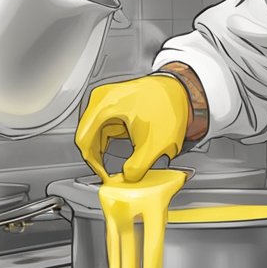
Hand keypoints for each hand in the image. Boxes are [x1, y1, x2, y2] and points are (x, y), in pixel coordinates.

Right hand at [75, 75, 189, 183]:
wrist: (181, 90)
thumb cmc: (169, 106)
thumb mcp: (154, 144)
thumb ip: (137, 167)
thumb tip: (127, 177)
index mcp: (104, 106)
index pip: (84, 141)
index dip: (93, 163)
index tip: (102, 174)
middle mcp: (101, 99)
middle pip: (86, 135)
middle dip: (97, 157)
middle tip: (106, 172)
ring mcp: (107, 99)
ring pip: (94, 131)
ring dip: (102, 148)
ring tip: (113, 162)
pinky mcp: (114, 102)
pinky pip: (103, 125)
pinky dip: (108, 139)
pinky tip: (117, 149)